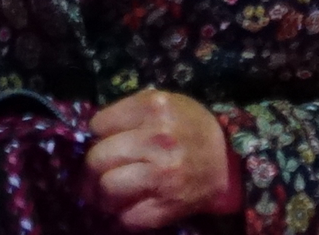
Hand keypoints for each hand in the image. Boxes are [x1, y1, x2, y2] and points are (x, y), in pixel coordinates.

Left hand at [83, 90, 241, 228]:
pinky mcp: (167, 206)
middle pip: (98, 159)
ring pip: (108, 189)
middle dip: (90, 169)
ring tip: (105, 194)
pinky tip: (124, 207)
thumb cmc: (190, 126)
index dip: (97, 135)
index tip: (104, 141)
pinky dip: (120, 216)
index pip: (99, 125)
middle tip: (93, 174)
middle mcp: (156, 141)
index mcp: (152, 109)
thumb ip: (129, 111)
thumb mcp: (163, 101)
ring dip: (101, 195)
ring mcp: (162, 176)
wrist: (228, 159)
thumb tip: (93, 133)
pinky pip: (127, 217)